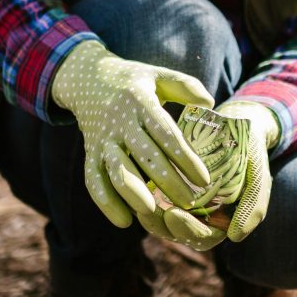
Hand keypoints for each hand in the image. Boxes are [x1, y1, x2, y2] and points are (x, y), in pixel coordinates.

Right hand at [48, 40, 213, 229]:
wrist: (87, 77)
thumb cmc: (134, 80)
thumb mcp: (159, 75)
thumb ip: (186, 86)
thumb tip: (209, 105)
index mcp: (140, 102)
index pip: (165, 133)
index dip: (185, 158)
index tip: (204, 180)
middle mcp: (120, 122)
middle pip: (145, 156)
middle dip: (167, 182)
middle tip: (189, 203)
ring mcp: (103, 139)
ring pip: (116, 170)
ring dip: (133, 193)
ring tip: (152, 213)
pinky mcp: (90, 152)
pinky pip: (93, 179)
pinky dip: (105, 202)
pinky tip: (124, 221)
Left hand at [130, 101, 279, 250]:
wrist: (240, 123)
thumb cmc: (252, 152)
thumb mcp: (258, 176)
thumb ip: (253, 205)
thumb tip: (235, 236)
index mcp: (221, 222)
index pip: (202, 237)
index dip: (187, 231)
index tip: (174, 215)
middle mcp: (200, 217)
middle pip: (176, 232)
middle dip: (161, 225)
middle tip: (147, 209)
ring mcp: (183, 202)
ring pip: (160, 219)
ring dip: (148, 214)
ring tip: (137, 198)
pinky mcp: (169, 185)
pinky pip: (152, 197)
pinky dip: (142, 194)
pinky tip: (133, 182)